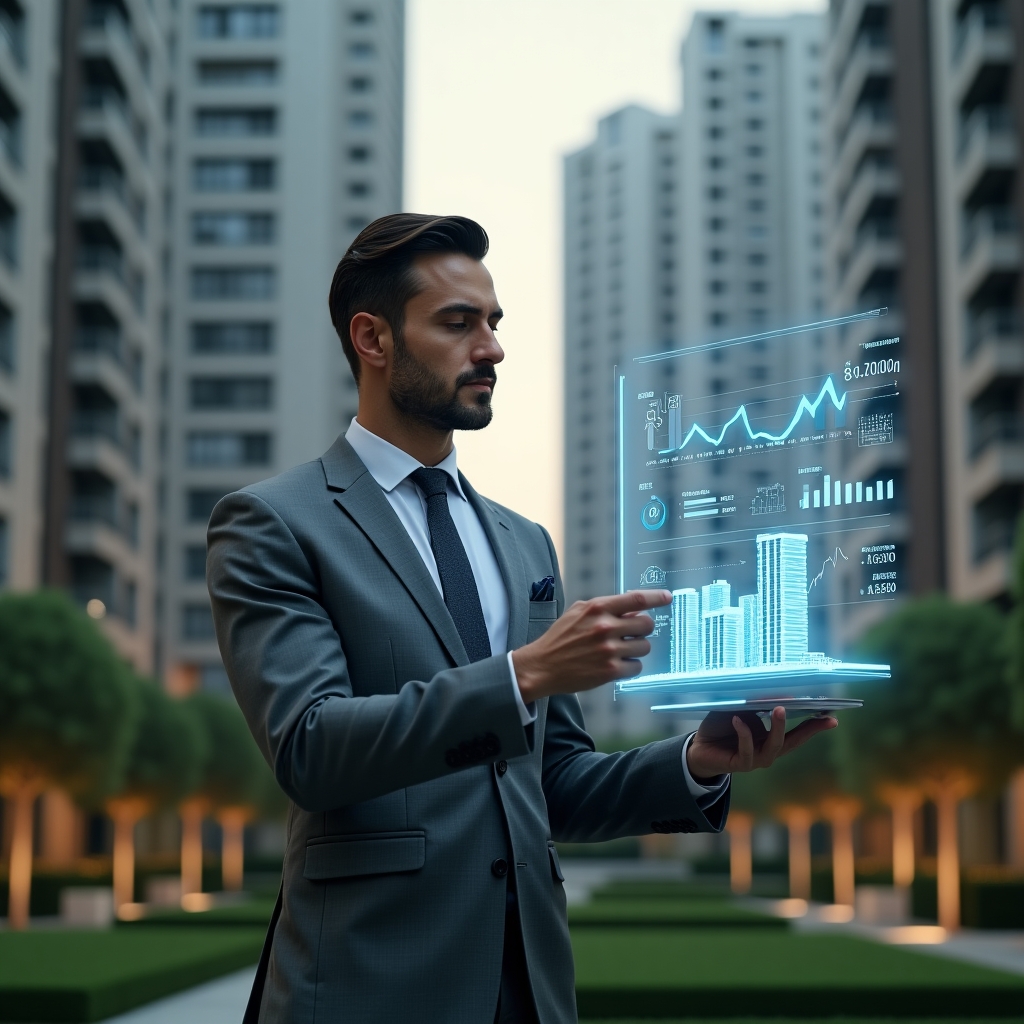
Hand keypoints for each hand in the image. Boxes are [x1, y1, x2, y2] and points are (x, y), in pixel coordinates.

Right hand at [511, 590, 671, 702]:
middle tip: (632, 634)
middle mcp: (605, 627)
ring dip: (636, 649)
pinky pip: (636, 666)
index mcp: (597, 608)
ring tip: (618, 650)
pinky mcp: (610, 671)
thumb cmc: (561, 638)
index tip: (668, 597)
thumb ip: (605, 607)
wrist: (542, 666)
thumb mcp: (578, 612)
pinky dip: (630, 666)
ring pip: (644, 647)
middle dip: (642, 629)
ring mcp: (609, 650)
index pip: (636, 599)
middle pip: (647, 625)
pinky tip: (615, 664)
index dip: (656, 597)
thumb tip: (635, 610)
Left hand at [686, 707, 836, 779]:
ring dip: (777, 729)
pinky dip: (744, 734)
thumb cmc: (722, 725)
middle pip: (793, 743)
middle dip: (809, 730)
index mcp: (771, 737)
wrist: (699, 746)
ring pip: (773, 748)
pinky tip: (737, 720)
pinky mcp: (740, 764)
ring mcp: (755, 759)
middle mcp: (768, 750)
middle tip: (819, 713)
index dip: (816, 726)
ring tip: (778, 709)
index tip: (833, 716)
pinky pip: (747, 750)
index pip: (798, 733)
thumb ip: (757, 703)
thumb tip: (779, 691)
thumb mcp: (740, 709)